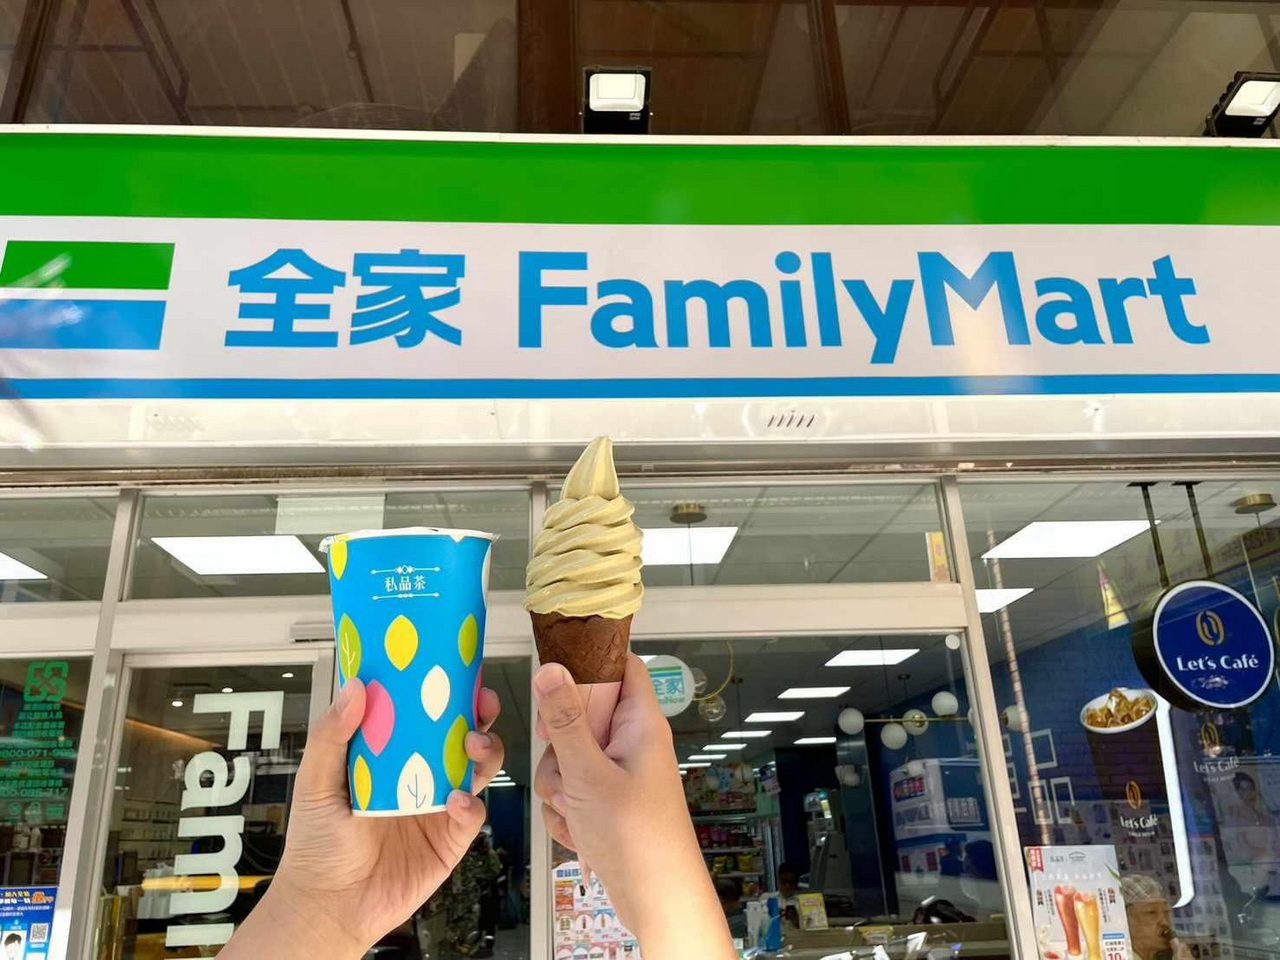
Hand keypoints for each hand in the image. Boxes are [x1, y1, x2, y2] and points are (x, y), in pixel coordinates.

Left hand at [222, 679, 503, 959]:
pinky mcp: (450, 840)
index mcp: (393, 754)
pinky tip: (457, 801)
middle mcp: (421, 774)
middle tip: (482, 702)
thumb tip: (354, 688)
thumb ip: (332, 736)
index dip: (445, 690)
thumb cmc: (316, 844)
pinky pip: (472, 815)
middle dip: (479, 714)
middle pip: (463, 734)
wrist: (327, 906)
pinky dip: (471, 804)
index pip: (425, 713)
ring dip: (485, 752)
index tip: (457, 667)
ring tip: (474, 748)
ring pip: (477, 769)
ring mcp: (439, 805)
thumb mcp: (315, 783)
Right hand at [534, 655, 734, 958]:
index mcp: (640, 722)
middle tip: (566, 771)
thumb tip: (552, 667)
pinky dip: (566, 811)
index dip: (588, 662)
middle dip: (559, 747)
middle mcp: (630, 742)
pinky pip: (571, 789)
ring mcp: (618, 772)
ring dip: (559, 786)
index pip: (621, 666)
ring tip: (576, 811)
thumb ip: (566, 721)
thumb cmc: (635, 836)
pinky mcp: (606, 800)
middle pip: (580, 715)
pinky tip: (578, 832)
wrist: (655, 899)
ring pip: (567, 757)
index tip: (555, 680)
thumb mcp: (589, 774)